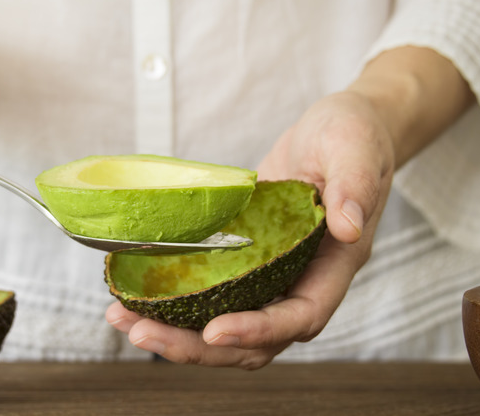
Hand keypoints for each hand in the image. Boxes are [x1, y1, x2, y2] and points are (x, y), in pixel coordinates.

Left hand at [106, 90, 394, 368]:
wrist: (340, 132)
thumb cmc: (354, 137)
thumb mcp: (356, 149)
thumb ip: (355, 185)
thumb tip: (349, 227)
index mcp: (333, 265)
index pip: (300, 316)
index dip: (258, 330)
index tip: (214, 331)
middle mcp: (301, 281)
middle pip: (254, 342)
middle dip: (197, 346)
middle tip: (141, 331)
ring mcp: (271, 275)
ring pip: (226, 325)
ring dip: (176, 332)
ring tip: (123, 318)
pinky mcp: (245, 262)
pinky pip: (211, 294)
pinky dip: (174, 302)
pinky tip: (133, 291)